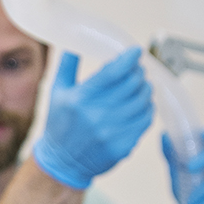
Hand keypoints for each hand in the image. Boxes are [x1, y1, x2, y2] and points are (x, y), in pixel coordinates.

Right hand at [33, 46, 153, 189]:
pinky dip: (146, 109)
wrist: (63, 161)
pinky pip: (146, 119)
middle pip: (132, 84)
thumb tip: (76, 42)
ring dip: (144, 90)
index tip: (135, 52)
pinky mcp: (124, 144)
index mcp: (79, 99)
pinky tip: (138, 106)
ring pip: (143, 101)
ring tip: (138, 88)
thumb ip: (67, 66)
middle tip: (137, 70)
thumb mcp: (57, 92)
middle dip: (138, 73)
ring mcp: (112, 131)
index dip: (129, 59)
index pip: (112, 73)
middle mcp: (96, 115)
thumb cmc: (60, 123)